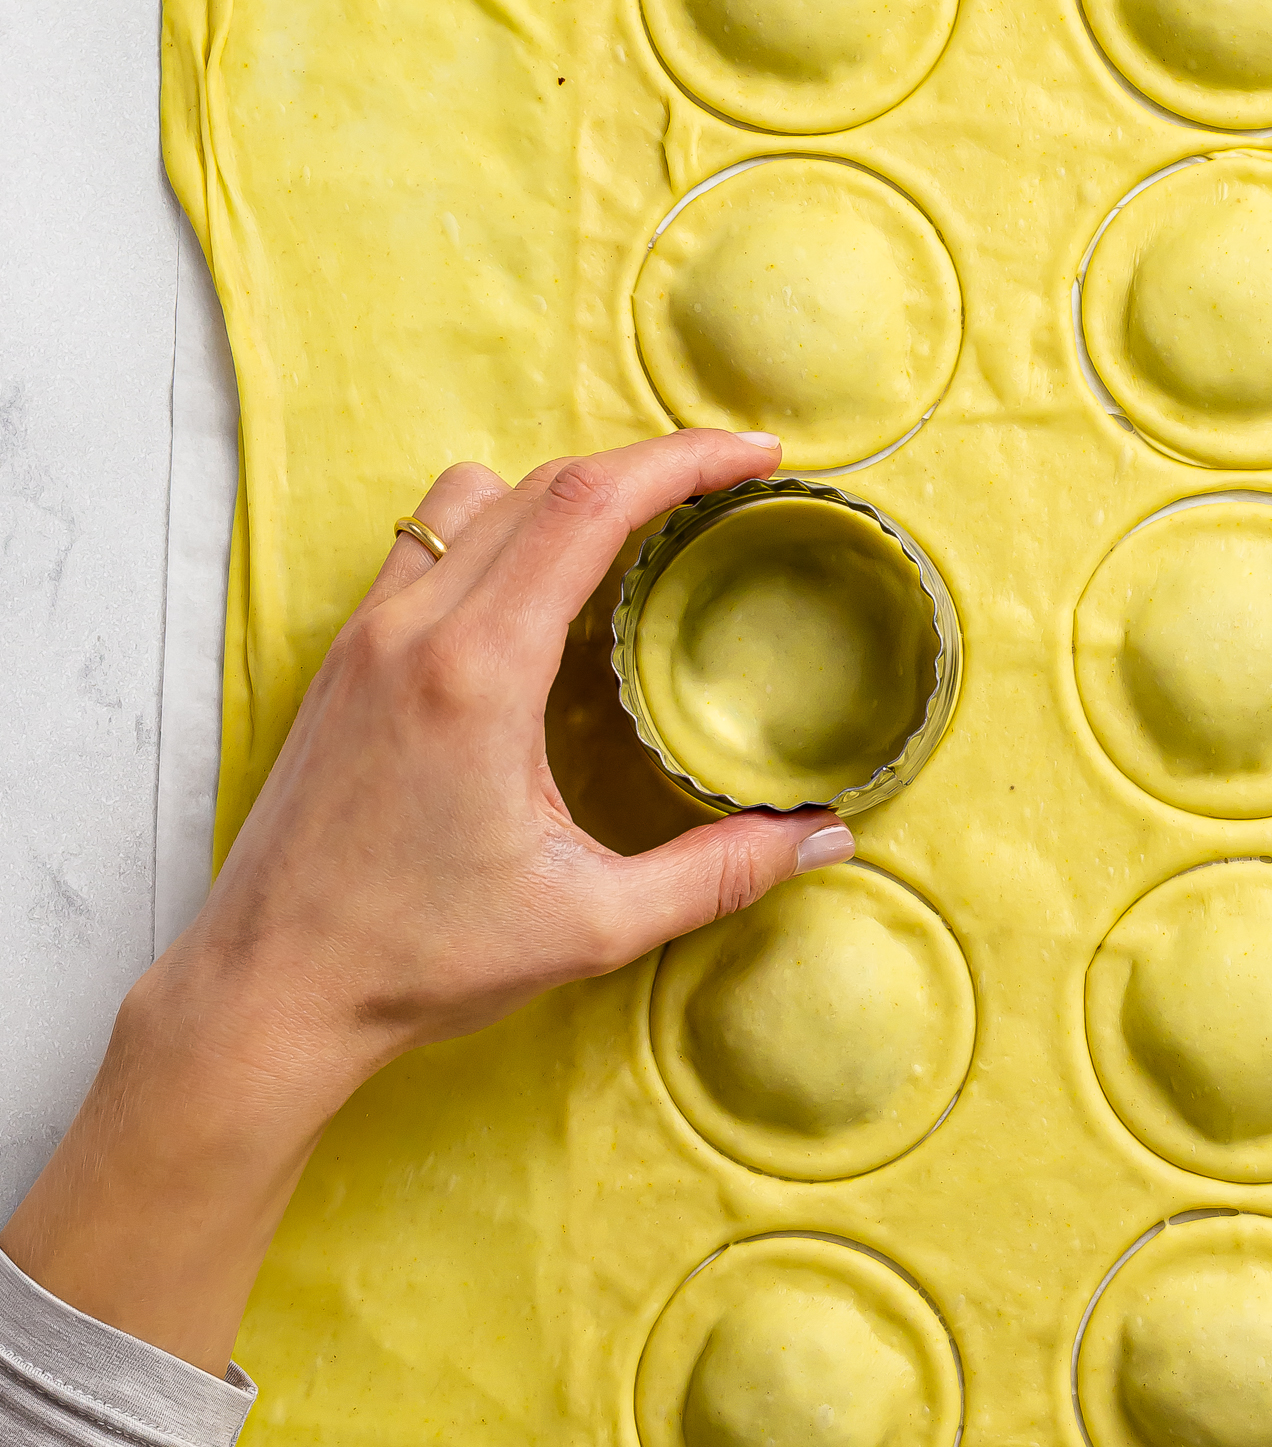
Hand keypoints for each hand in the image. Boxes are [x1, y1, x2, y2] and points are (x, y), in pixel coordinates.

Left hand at [3, 430, 852, 1372]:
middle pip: (543, 481)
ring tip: (634, 537)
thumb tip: (826, 839)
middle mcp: (412, 628)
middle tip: (724, 487)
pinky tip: (543, 602)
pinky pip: (429, 547)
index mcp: (477, 669)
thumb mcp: (592, 923)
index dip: (684, 460)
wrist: (270, 992)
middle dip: (643, 466)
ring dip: (560, 493)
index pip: (590, 503)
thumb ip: (719, 873)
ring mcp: (367, 636)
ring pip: (473, 497)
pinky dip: (499, 534)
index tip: (757, 454)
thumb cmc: (415, 961)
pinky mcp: (344, 662)